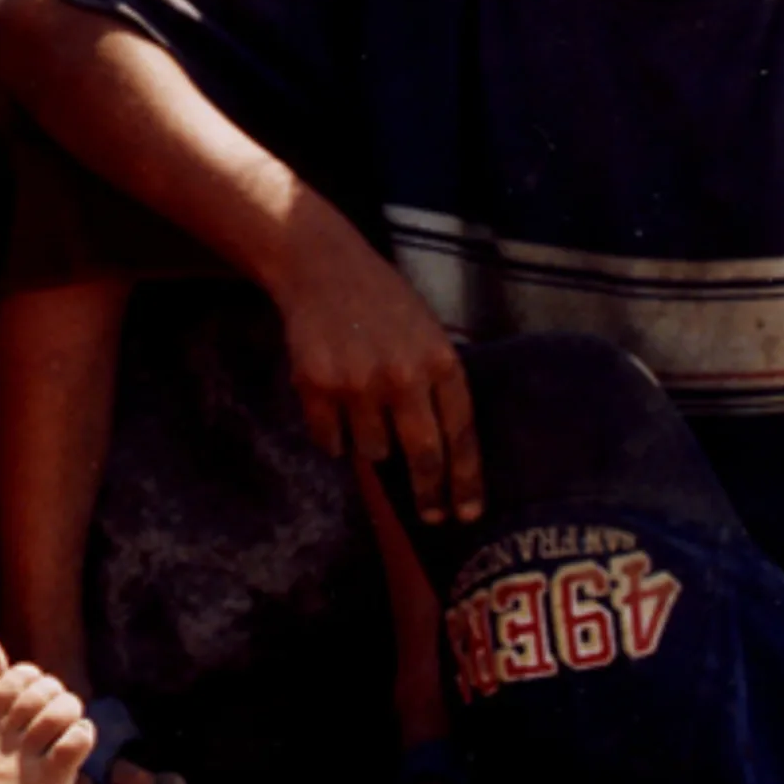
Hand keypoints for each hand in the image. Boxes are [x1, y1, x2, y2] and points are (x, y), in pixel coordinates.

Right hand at [263, 216, 481, 522]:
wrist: (322, 267)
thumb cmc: (384, 304)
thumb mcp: (429, 335)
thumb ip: (439, 387)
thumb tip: (447, 457)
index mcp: (441, 362)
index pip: (462, 436)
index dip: (466, 481)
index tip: (467, 514)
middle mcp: (404, 376)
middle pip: (424, 456)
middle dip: (428, 493)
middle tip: (430, 516)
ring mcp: (358, 383)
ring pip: (372, 451)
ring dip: (370, 443)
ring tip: (363, 410)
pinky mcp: (316, 385)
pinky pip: (329, 441)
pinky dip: (331, 434)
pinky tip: (332, 406)